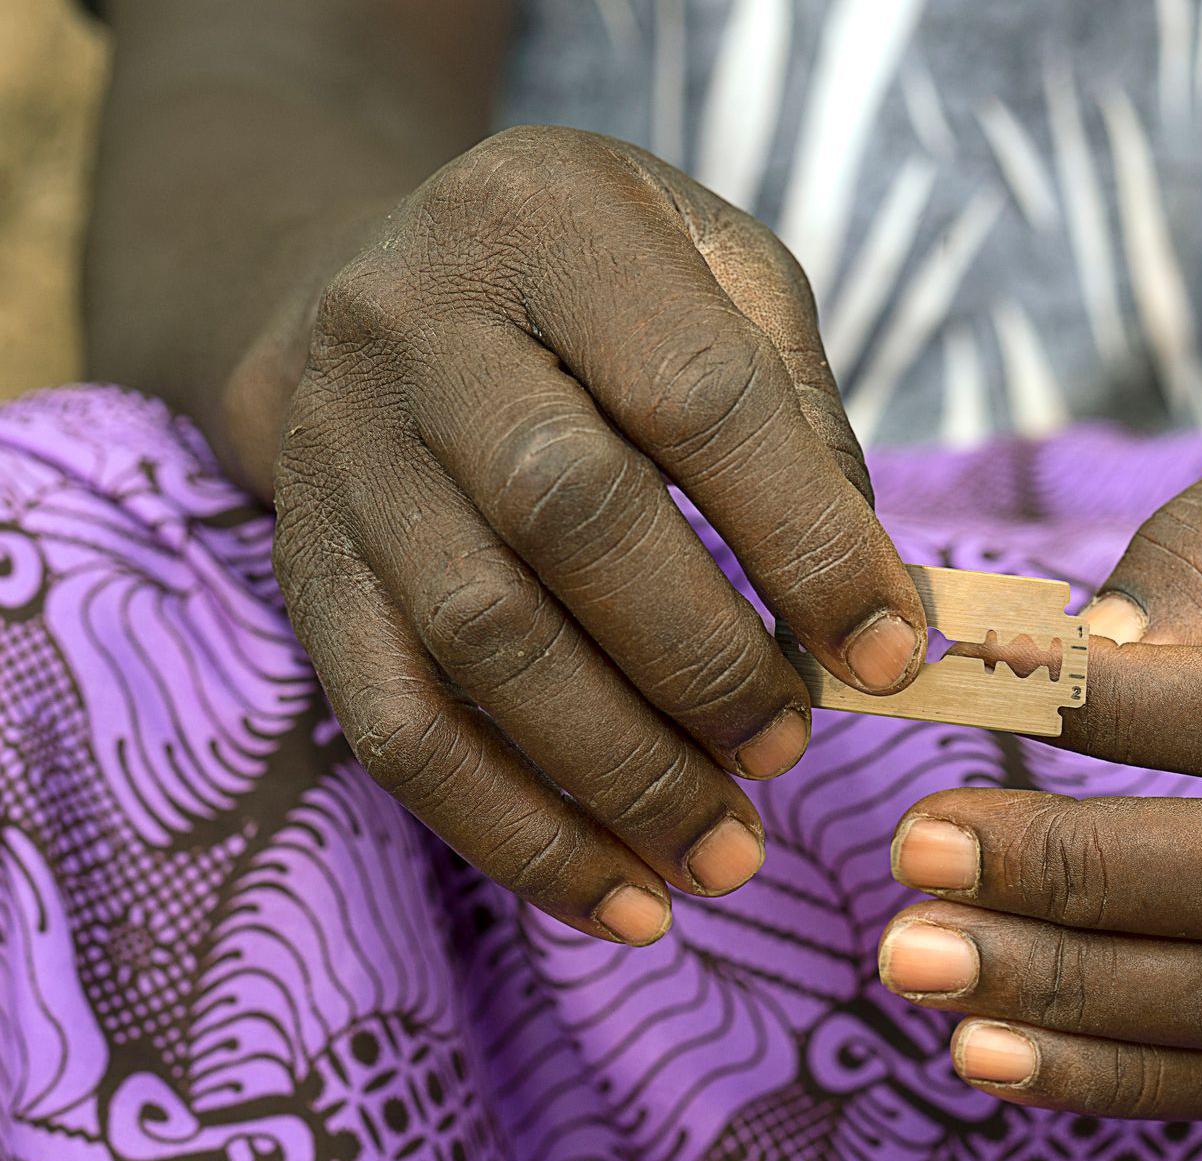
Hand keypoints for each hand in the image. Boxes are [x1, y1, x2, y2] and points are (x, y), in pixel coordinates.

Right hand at [271, 127, 929, 945]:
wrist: (375, 284)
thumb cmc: (598, 290)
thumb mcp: (714, 277)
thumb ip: (800, 416)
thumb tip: (881, 606)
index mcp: (549, 219)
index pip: (694, 392)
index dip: (804, 536)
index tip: (893, 651)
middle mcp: (416, 324)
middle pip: (566, 514)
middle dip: (702, 659)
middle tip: (794, 751)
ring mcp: (343, 453)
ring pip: (478, 638)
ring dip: (619, 772)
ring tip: (726, 854)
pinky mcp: (307, 574)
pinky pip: (397, 728)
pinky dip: (516, 834)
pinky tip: (620, 900)